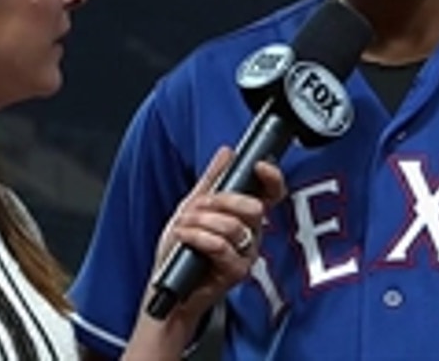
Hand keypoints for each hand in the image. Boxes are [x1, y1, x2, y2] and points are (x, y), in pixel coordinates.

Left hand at [149, 146, 286, 322]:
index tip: (258, 166)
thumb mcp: (191, 207)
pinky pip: (221, 246)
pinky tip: (184, 236)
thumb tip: (227, 152)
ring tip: (183, 225)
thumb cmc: (181, 250)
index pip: (270, 194)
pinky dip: (197, 236)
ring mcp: (247, 254)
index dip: (271, 178)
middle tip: (198, 206)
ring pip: (233, 226)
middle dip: (221, 200)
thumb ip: (211, 180)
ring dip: (201, 221)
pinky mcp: (237, 272)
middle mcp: (251, 234)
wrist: (167, 285)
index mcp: (244, 216)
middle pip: (254, 207)